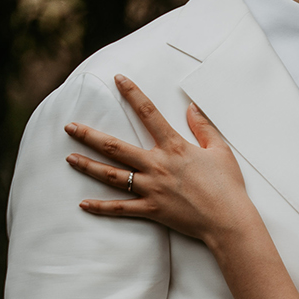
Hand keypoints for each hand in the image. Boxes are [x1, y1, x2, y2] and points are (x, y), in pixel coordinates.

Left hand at [65, 76, 250, 244]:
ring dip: (88, 166)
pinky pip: (121, 208)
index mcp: (174, 147)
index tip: (118, 79)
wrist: (228, 219)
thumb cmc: (227, 185)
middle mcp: (157, 165)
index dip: (132, 93)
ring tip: (70, 158)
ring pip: (112, 176)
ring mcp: (151, 188)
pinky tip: (83, 203)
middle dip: (89, 135)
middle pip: (116, 147)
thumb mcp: (220, 150)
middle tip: (69, 127)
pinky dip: (101, 207)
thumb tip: (192, 107)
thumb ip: (203, 127)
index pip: (148, 113)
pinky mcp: (151, 209)